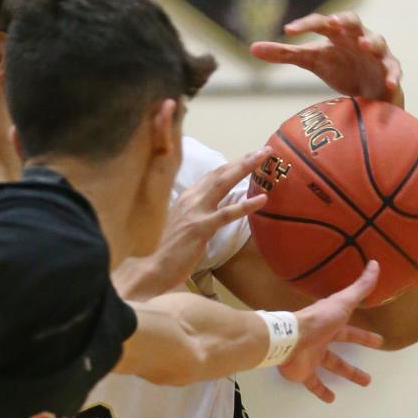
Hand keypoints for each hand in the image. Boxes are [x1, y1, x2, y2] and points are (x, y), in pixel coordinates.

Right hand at [114, 147, 269, 299]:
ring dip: (244, 168)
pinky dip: (245, 205)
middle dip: (243, 159)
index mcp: (186, 197)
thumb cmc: (169, 250)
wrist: (152, 267)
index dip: (232, 164)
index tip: (250, 156)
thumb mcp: (183, 223)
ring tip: (264, 158)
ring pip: (223, 184)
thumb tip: (215, 207)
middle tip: (264, 150)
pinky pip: (226, 213)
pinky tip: (262, 199)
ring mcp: (194, 212)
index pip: (212, 175)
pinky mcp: (199, 227)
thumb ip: (197, 212)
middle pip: (220, 173)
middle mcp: (190, 199)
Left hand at [250, 12, 404, 107]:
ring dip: (373, 43)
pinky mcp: (389, 71)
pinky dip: (393, 76)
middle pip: (353, 22)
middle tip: (335, 22)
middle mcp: (357, 38)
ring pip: (378, 43)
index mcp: (336, 34)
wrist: (366, 90)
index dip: (306, 25)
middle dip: (345, 20)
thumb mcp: (311, 60)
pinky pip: (393, 70)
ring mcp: (376, 53)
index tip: (287, 30)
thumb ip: (284, 53)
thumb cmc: (339, 68)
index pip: (320, 23)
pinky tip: (390, 83)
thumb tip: (252, 48)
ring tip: (365, 46)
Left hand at [279, 261, 383, 401]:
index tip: (379, 341)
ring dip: (346, 376)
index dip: (365, 337)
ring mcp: (311, 357)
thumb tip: (376, 264)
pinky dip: (321, 391)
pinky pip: (313, 383)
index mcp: (330, 327)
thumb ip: (359, 287)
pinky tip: (331, 399)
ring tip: (362, 385)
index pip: (351, 332)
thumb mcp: (342, 302)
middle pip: (340, 355)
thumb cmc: (317, 320)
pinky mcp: (302, 371)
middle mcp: (321, 342)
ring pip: (330, 368)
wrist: (289, 337)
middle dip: (354, 364)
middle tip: (369, 376)